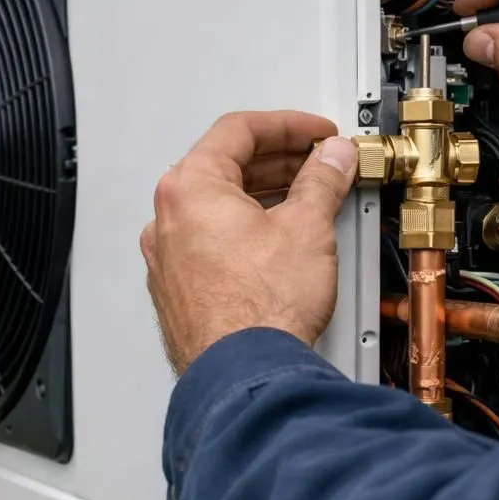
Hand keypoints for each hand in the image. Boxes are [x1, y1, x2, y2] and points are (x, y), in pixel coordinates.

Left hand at [140, 112, 356, 374]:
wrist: (245, 374)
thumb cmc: (259, 309)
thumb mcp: (306, 226)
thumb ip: (321, 181)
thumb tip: (331, 160)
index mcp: (189, 188)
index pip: (238, 131)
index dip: (288, 125)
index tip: (316, 134)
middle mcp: (167, 219)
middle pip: (224, 167)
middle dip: (279, 161)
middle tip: (319, 164)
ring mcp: (168, 258)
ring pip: (217, 207)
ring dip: (263, 196)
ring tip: (308, 201)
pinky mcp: (178, 291)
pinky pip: (211, 241)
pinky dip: (245, 230)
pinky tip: (280, 243)